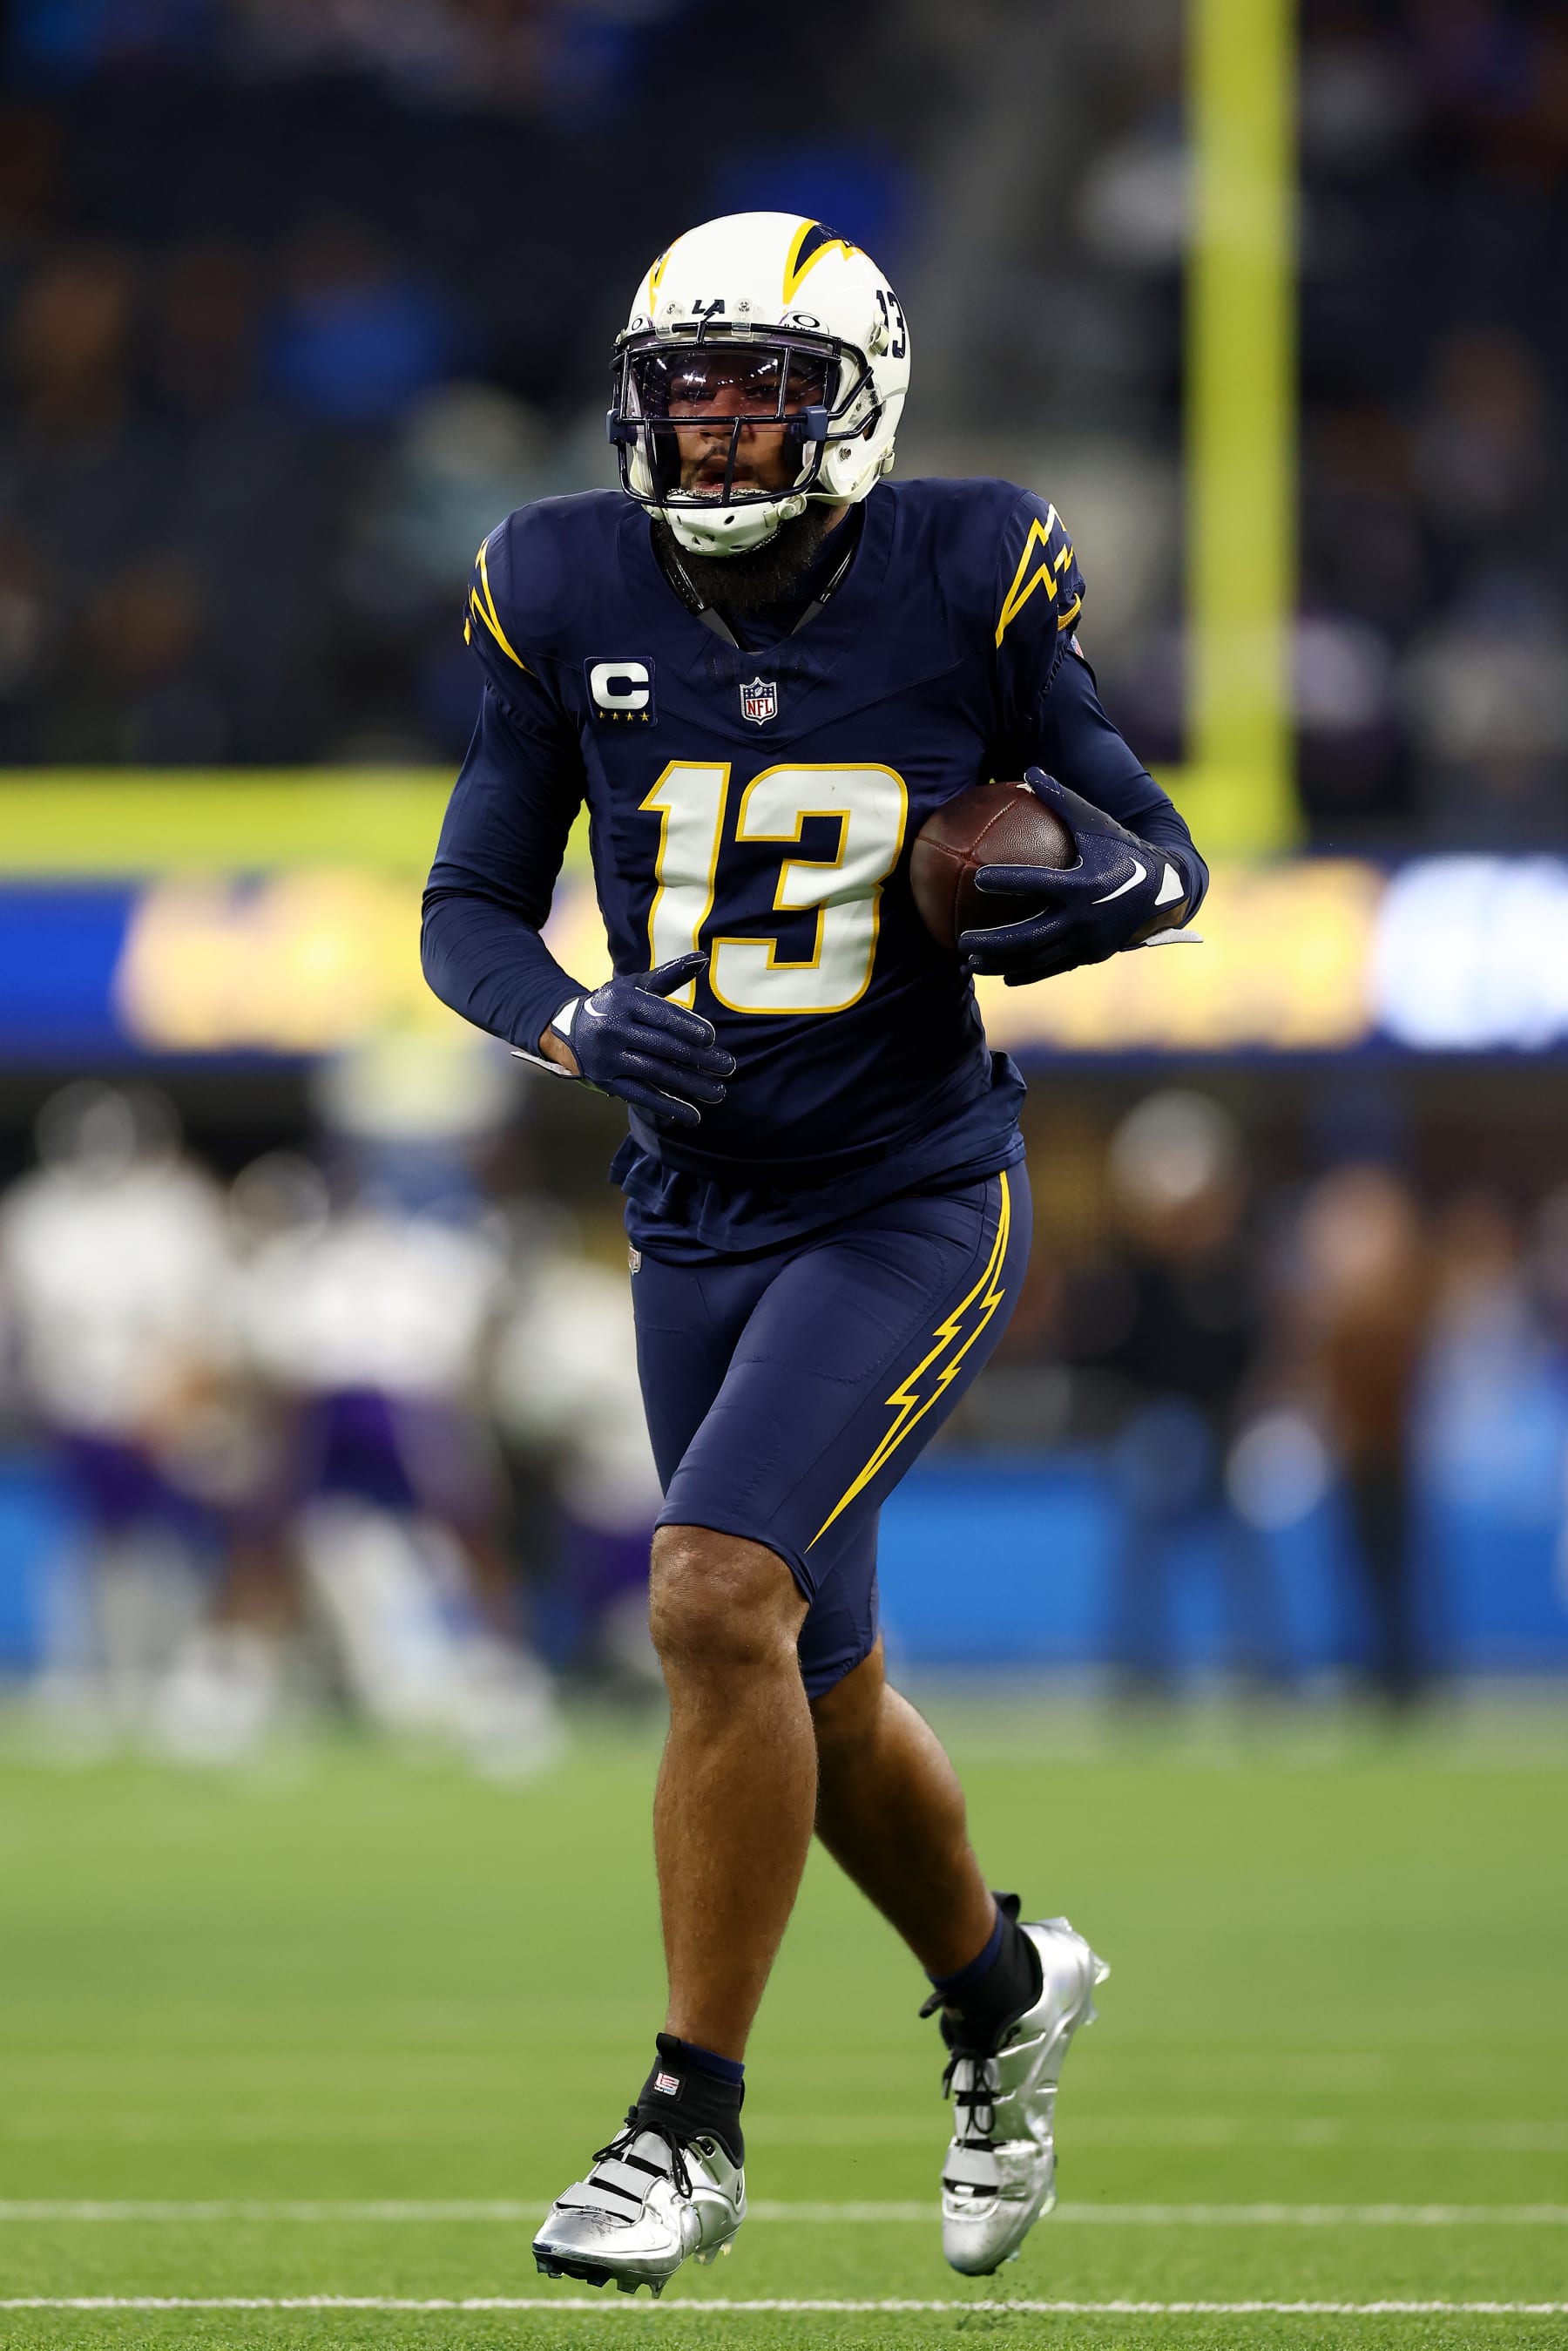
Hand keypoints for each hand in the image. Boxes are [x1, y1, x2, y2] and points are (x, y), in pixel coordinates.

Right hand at [544, 953, 733, 1126]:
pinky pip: (642, 1096)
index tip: (711, 1039)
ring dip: (690, 1085)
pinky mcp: (607, 1082)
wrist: (568, 1030)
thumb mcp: (635, 985)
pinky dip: (668, 1107)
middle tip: (729, 1067)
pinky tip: (693, 1116)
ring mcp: (609, 1058)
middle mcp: (613, 1029)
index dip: (686, 1027)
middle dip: (699, 1059)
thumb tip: (702, 959)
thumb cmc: (614, 1004)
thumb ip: (669, 975)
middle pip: (663, 1046)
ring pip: (656, 1073)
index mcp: (624, 1002)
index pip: (660, 1016)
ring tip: (718, 1092)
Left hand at [958, 768, 1187, 986]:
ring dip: (1002, 963)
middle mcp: (1084, 918)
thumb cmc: (1125, 851)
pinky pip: (1053, 969)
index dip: (1008, 880)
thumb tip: (1030, 769)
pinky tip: (1003, 976)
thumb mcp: (1097, 823)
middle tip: (962, 940)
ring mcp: (1087, 942)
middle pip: (1031, 936)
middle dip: (994, 941)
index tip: (978, 877)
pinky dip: (1027, 974)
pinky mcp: (1091, 956)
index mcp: (1084, 884)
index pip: (1039, 883)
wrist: (1165, 892)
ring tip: (969, 962)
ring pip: (1037, 959)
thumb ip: (1063, 799)